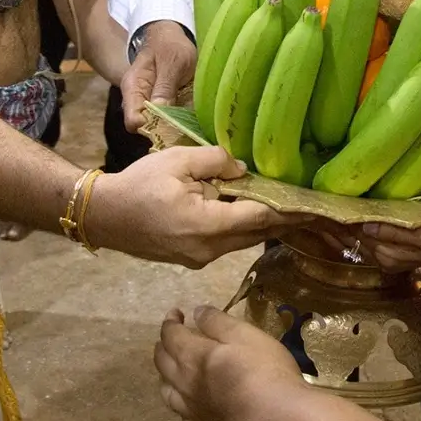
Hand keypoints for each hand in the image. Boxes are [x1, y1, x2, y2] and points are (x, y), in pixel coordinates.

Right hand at [87, 145, 310, 267]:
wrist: (104, 216)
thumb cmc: (138, 185)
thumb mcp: (177, 162)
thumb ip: (215, 162)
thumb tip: (243, 170)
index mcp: (207, 225)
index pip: (260, 217)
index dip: (290, 211)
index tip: (315, 207)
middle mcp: (209, 249)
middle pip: (256, 234)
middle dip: (285, 222)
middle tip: (314, 210)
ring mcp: (200, 258)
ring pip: (243, 240)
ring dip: (264, 225)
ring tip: (290, 209)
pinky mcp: (192, 258)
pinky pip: (227, 243)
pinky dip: (243, 228)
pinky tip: (252, 213)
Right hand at [120, 21, 196, 131]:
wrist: (170, 36)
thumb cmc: (170, 44)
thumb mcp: (172, 61)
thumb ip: (165, 85)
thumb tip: (159, 111)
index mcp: (134, 88)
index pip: (133, 120)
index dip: (151, 127)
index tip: (172, 123)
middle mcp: (138, 100)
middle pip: (146, 128)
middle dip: (166, 130)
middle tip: (187, 126)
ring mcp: (151, 104)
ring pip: (160, 127)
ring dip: (176, 127)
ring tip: (194, 123)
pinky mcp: (164, 106)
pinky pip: (171, 120)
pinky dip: (182, 121)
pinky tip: (194, 118)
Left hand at [154, 305, 306, 420]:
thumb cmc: (264, 372)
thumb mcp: (246, 335)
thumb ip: (218, 322)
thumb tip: (196, 313)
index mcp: (193, 356)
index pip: (171, 335)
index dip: (171, 322)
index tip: (176, 313)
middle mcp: (185, 383)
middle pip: (162, 362)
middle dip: (163, 345)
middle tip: (171, 336)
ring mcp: (193, 410)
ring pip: (166, 391)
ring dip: (166, 374)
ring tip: (173, 368)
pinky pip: (181, 414)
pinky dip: (179, 401)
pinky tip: (189, 401)